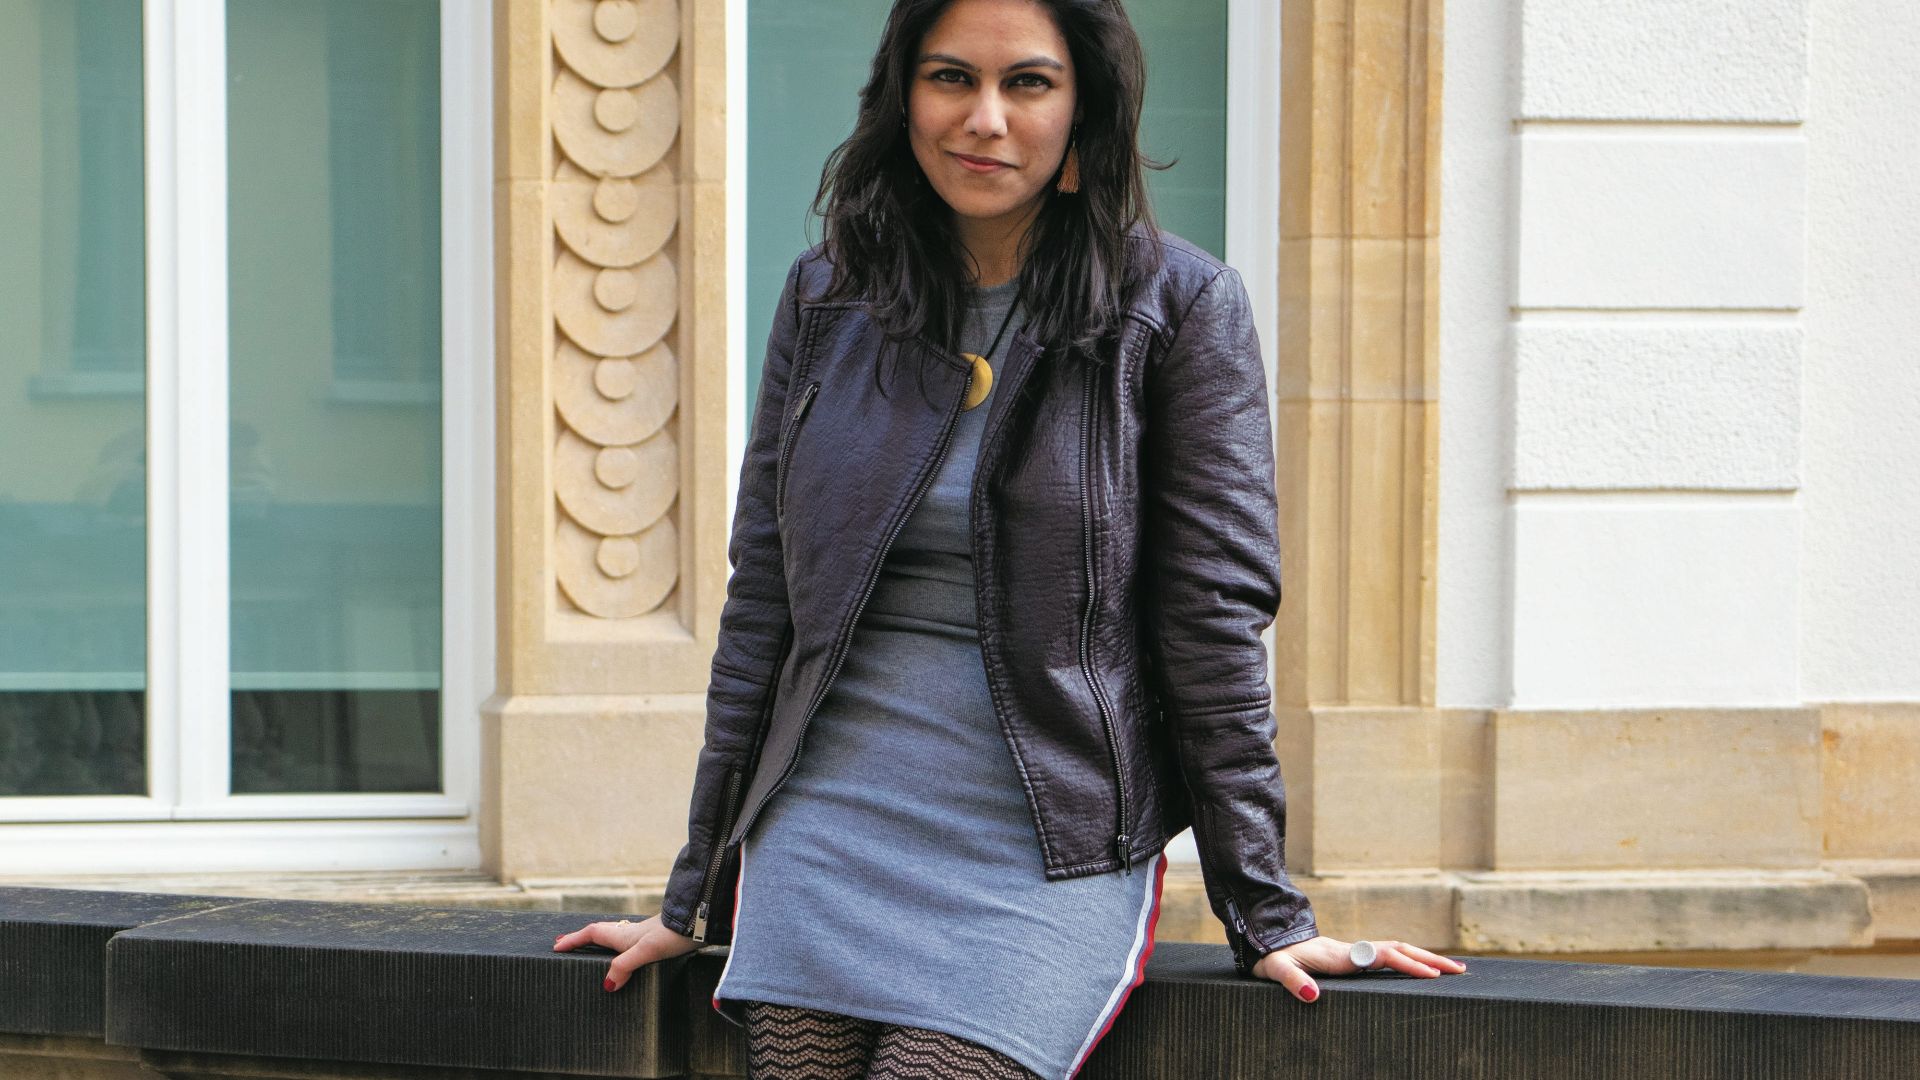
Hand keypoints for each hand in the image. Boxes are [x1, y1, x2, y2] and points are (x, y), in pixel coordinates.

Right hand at [552, 914, 701, 991]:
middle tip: (568, 946)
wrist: (700, 922)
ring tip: (591, 953)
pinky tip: (628, 958)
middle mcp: (632, 933)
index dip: (573, 939)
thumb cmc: (674, 935)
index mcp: (624, 935)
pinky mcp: (658, 941)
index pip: (592, 933)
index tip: (556, 946)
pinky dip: (620, 951)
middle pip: (601, 934)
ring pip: (616, 938)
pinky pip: (630, 946)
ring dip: (601, 944)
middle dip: (583, 940)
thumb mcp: (646, 951)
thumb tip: (607, 985)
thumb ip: (625, 965)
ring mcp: (645, 937)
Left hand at [1251, 935, 1467, 1002]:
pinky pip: (1386, 958)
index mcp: (1341, 956)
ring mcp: (1352, 954)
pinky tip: (1417, 971)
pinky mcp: (1349, 959)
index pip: (1383, 957)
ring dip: (1423, 958)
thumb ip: (1293, 982)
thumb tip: (1314, 997)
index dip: (1409, 965)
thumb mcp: (1276, 970)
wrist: (1264, 939)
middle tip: (1460, 971)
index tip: (1434, 975)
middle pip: (1399, 949)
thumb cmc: (1270, 957)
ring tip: (1450, 970)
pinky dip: (1407, 961)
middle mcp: (1352, 952)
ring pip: (1395, 951)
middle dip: (1430, 959)